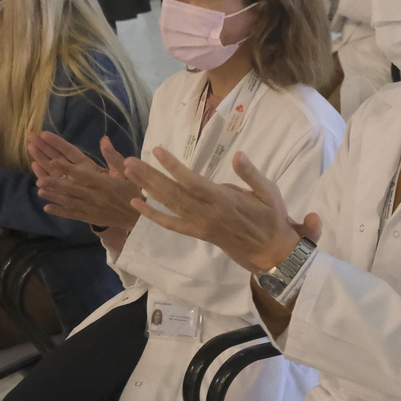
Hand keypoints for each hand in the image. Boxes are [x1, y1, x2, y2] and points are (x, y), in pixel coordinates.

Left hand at [29, 131, 141, 230]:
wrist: (138, 219)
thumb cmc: (132, 192)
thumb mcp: (127, 173)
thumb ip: (114, 158)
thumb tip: (104, 140)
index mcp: (104, 184)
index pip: (83, 175)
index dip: (68, 168)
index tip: (53, 161)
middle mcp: (96, 197)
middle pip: (73, 189)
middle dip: (56, 184)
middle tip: (40, 180)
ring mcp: (92, 209)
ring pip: (70, 202)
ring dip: (54, 196)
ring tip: (40, 190)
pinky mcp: (90, 218)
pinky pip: (73, 214)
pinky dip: (60, 212)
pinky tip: (47, 208)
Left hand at [124, 147, 310, 272]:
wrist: (270, 249)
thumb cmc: (271, 217)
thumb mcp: (270, 192)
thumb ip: (252, 175)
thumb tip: (238, 156)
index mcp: (225, 201)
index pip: (193, 182)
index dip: (173, 167)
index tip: (157, 151)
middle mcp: (208, 214)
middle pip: (174, 193)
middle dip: (151, 176)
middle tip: (130, 161)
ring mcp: (200, 225)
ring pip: (169, 206)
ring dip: (148, 189)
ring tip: (130, 173)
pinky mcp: (197, 233)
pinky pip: (171, 224)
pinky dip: (153, 215)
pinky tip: (137, 203)